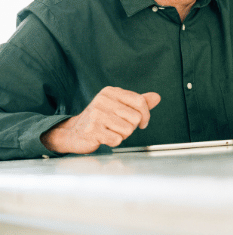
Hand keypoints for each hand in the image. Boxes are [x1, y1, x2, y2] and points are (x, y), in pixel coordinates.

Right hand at [41, 87, 160, 153]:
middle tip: (118, 127)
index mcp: (111, 92)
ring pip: (128, 130)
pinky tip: (104, 137)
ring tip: (110, 131)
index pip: (140, 101)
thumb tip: (157, 97)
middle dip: (131, 127)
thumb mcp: (119, 106)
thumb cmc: (101, 119)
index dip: (146, 115)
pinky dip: (113, 142)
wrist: (74, 132)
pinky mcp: (92, 130)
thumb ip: (139, 102)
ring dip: (122, 135)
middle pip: (136, 117)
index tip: (142, 123)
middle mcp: (102, 100)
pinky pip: (117, 140)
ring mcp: (96, 115)